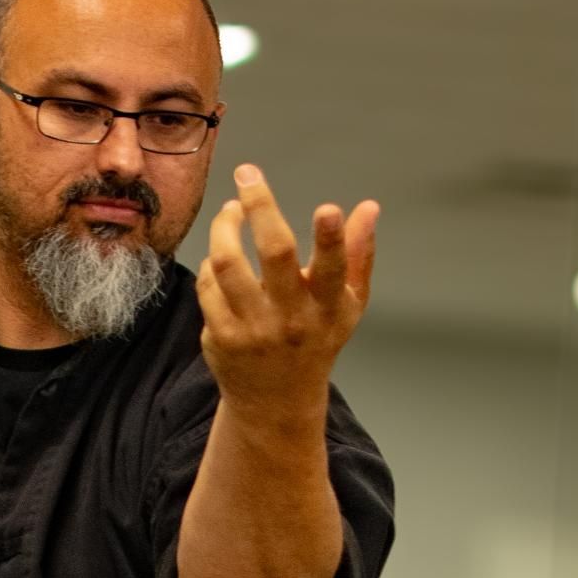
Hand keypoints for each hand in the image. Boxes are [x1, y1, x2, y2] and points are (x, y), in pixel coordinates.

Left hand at [197, 167, 378, 418]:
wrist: (276, 403)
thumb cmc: (316, 343)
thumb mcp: (347, 306)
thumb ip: (358, 255)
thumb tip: (369, 208)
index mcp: (329, 308)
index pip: (334, 270)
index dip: (332, 239)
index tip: (328, 209)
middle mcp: (293, 319)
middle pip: (274, 252)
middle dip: (261, 206)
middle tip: (248, 174)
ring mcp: (254, 330)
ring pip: (229, 264)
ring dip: (224, 227)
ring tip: (230, 212)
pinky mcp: (222, 338)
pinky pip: (208, 286)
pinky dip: (212, 264)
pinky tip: (220, 259)